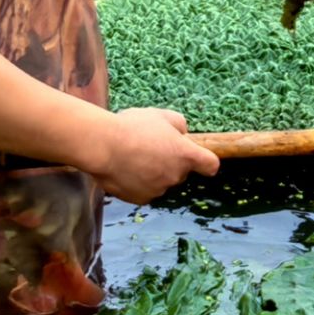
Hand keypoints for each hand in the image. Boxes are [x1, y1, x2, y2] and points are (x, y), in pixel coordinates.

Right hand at [94, 108, 219, 203]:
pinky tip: (125, 168)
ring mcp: (158, 190)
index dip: (206, 161)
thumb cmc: (133, 127)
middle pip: (181, 171)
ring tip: (133, 155)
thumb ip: (179, 124)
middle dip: (171, 161)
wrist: (103, 146)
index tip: (199, 158)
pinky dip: (138, 182)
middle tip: (151, 146)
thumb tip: (182, 134)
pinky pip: (144, 190)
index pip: (210, 165)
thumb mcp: (162, 115)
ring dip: (153, 172)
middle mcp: (175, 176)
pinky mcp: (140, 199)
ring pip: (161, 181)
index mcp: (186, 155)